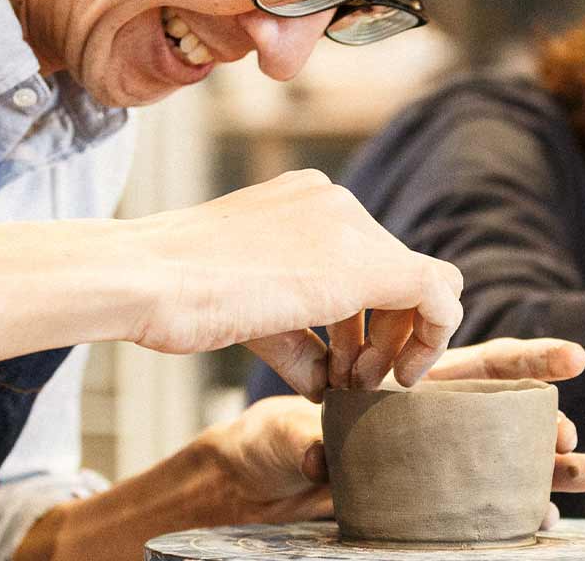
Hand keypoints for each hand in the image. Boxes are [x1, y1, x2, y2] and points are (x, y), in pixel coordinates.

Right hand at [121, 169, 463, 400]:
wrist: (144, 277)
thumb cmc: (170, 294)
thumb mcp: (247, 308)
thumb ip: (297, 336)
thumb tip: (326, 380)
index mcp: (305, 201)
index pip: (366, 254)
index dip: (367, 317)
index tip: (342, 361)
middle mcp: (334, 202)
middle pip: (398, 270)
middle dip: (385, 332)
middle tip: (353, 379)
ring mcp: (351, 226)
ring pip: (425, 283)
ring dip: (400, 342)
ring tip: (357, 382)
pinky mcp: (365, 263)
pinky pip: (439, 296)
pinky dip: (429, 341)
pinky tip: (395, 377)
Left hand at [201, 338, 584, 527]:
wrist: (256, 484)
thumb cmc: (272, 439)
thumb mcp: (281, 432)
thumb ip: (304, 441)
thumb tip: (323, 458)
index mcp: (414, 387)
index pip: (483, 365)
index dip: (531, 360)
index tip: (573, 358)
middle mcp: (435, 425)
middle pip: (510, 416)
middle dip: (549, 421)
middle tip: (568, 435)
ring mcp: (437, 467)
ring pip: (508, 463)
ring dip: (552, 469)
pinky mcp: (427, 506)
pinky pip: (483, 509)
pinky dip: (518, 512)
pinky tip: (544, 519)